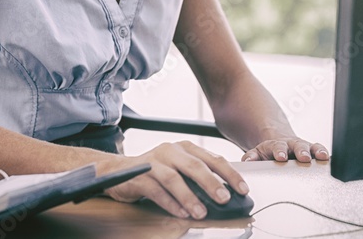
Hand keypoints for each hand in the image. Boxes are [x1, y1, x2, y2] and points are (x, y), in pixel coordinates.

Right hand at [98, 140, 249, 219]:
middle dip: (212, 183)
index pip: (213, 159)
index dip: (229, 174)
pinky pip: (157, 191)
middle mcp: (171, 151)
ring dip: (190, 197)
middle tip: (224, 199)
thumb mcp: (179, 168)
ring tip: (201, 212)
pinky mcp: (140, 176)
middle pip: (195, 166)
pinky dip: (170, 203)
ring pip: (174, 179)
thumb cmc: (156, 171)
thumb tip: (225, 193)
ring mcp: (154, 162)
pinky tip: (181, 213)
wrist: (119, 171)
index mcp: (185, 147)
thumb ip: (199, 176)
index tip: (242, 189)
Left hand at [241, 137, 329, 162]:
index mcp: (277, 145)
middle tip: (304, 157)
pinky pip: (321, 151)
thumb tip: (246, 162)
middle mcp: (292, 144)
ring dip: (317, 151)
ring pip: (312, 147)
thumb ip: (251, 157)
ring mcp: (304, 147)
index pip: (278, 147)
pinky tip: (331, 159)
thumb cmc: (268, 152)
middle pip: (298, 145)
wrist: (279, 145)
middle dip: (301, 151)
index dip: (280, 152)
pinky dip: (326, 154)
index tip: (281, 157)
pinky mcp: (313, 151)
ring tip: (323, 156)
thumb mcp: (256, 153)